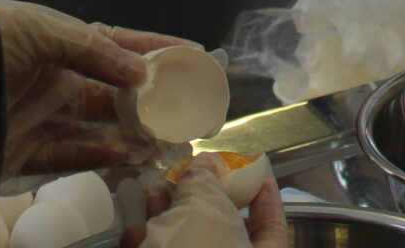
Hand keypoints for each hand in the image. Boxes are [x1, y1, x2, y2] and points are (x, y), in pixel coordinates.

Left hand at [0, 0, 189, 176]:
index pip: (120, 46)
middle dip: (151, 102)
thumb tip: (141, 72)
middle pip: (113, 93)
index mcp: (61, 43)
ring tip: (159, 141)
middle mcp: (55, 80)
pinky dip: (95, 158)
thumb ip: (93, 51)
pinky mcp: (21, 152)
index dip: (157, 50)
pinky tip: (119, 155)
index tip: (194, 56)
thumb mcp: (41, 31)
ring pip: (96, 129)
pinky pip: (66, 157)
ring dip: (129, 135)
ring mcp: (39, 116)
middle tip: (186, 112)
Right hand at [125, 155, 285, 247]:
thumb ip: (207, 190)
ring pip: (187, 244)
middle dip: (198, 201)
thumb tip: (203, 165)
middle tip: (183, 177)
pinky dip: (146, 246)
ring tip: (152, 195)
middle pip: (221, 231)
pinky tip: (132, 235)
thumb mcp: (211, 223)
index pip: (272, 222)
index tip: (253, 170)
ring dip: (166, 220)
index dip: (264, 195)